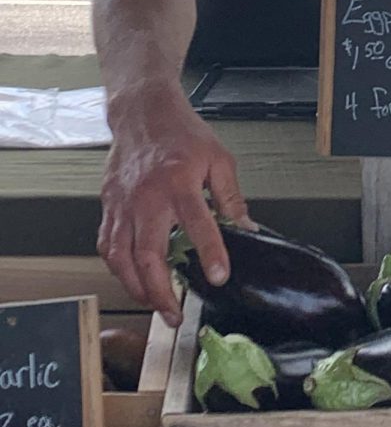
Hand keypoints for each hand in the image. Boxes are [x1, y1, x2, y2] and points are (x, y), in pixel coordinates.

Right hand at [98, 85, 253, 325]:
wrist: (142, 112)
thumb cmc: (181, 133)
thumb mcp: (218, 158)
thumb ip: (231, 196)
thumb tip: (246, 228)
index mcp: (179, 182)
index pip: (197, 224)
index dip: (210, 253)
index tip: (218, 277)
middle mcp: (147, 197)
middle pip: (148, 254)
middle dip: (161, 291)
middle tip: (175, 314)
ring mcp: (123, 204)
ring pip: (121, 258)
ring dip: (136, 288)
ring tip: (155, 304)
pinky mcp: (108, 206)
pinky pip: (107, 245)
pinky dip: (118, 268)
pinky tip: (133, 279)